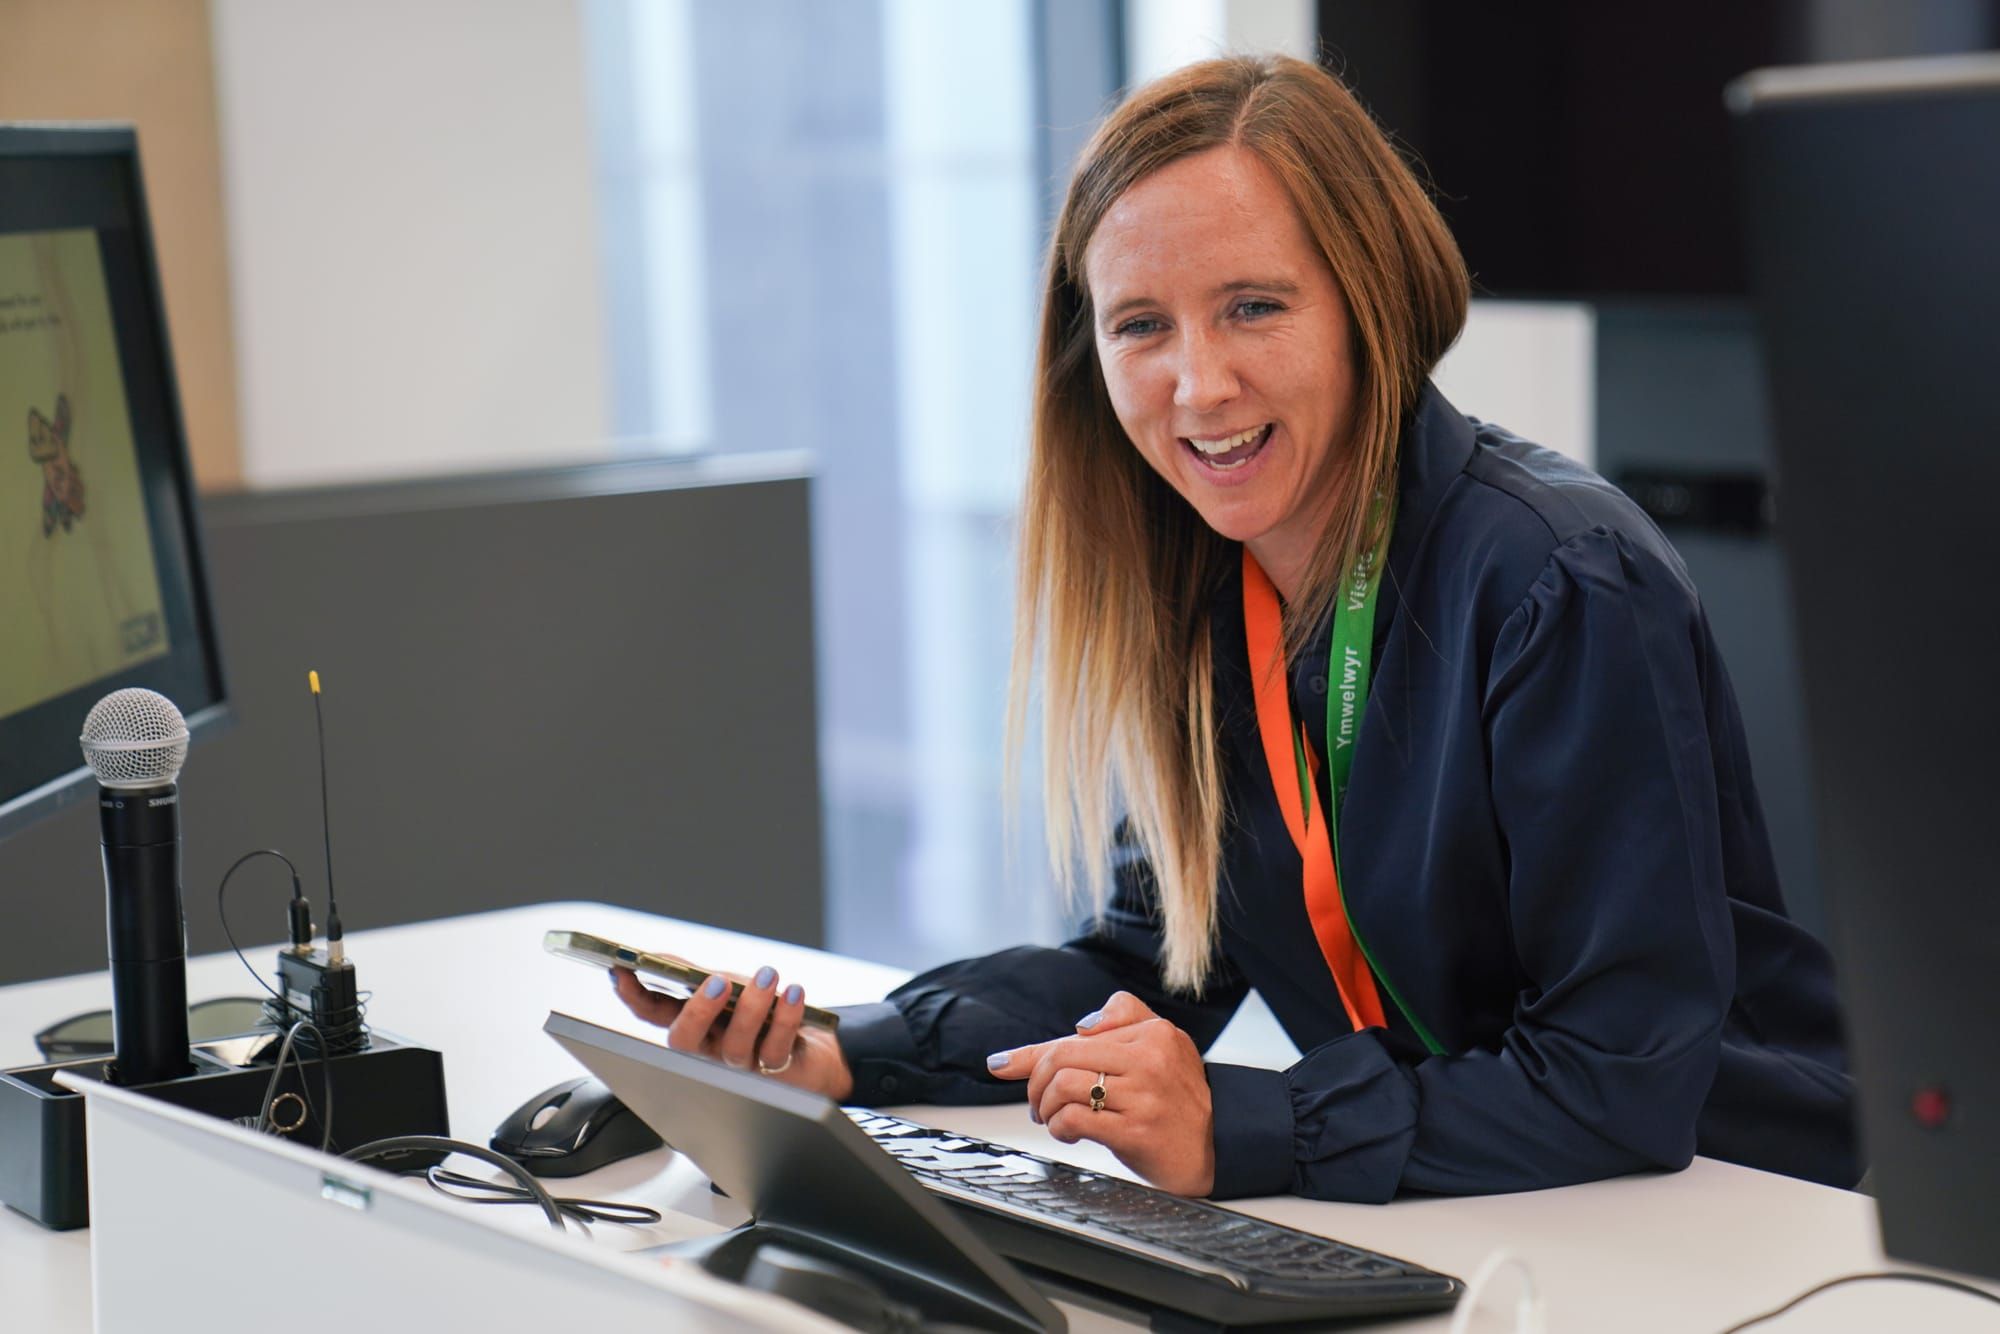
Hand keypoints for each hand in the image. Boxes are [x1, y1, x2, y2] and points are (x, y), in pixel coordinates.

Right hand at [610, 964, 852, 1101]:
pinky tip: (792, 993)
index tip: (622, 970)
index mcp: (693, 1025)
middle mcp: (709, 1049)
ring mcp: (740, 1065)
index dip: (634, 996)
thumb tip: (657, 957)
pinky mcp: (775, 1072)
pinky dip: (785, 1017)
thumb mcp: (729, 989)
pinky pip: (775, 1047)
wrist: (812, 1049)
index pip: (652, 1014)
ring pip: (735, 1044)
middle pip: (685, 1041)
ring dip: (752, 1005)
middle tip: (717, 981)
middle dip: (697, 1011)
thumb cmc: (763, 1017)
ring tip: (767, 975)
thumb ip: (695, 976)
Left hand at [986, 991, 1214, 1195]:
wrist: (1220, 1148)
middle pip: (1062, 1056)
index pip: (1077, 1035)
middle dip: (1035, 1082)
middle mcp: (1149, 1059)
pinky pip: (1075, 1119)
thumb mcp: (1164, 1045)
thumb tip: (1076, 1026)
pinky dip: (1059, 1127)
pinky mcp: (1136, 1132)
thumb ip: (1123, 1021)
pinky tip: (1068, 1133)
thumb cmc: (1182, 1099)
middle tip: (1037, 1102)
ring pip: (1063, 1086)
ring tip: (1052, 1118)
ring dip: (1044, 1107)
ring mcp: (1143, 1096)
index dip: (1033, 1054)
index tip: (1001, 1065)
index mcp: (1154, 1032)